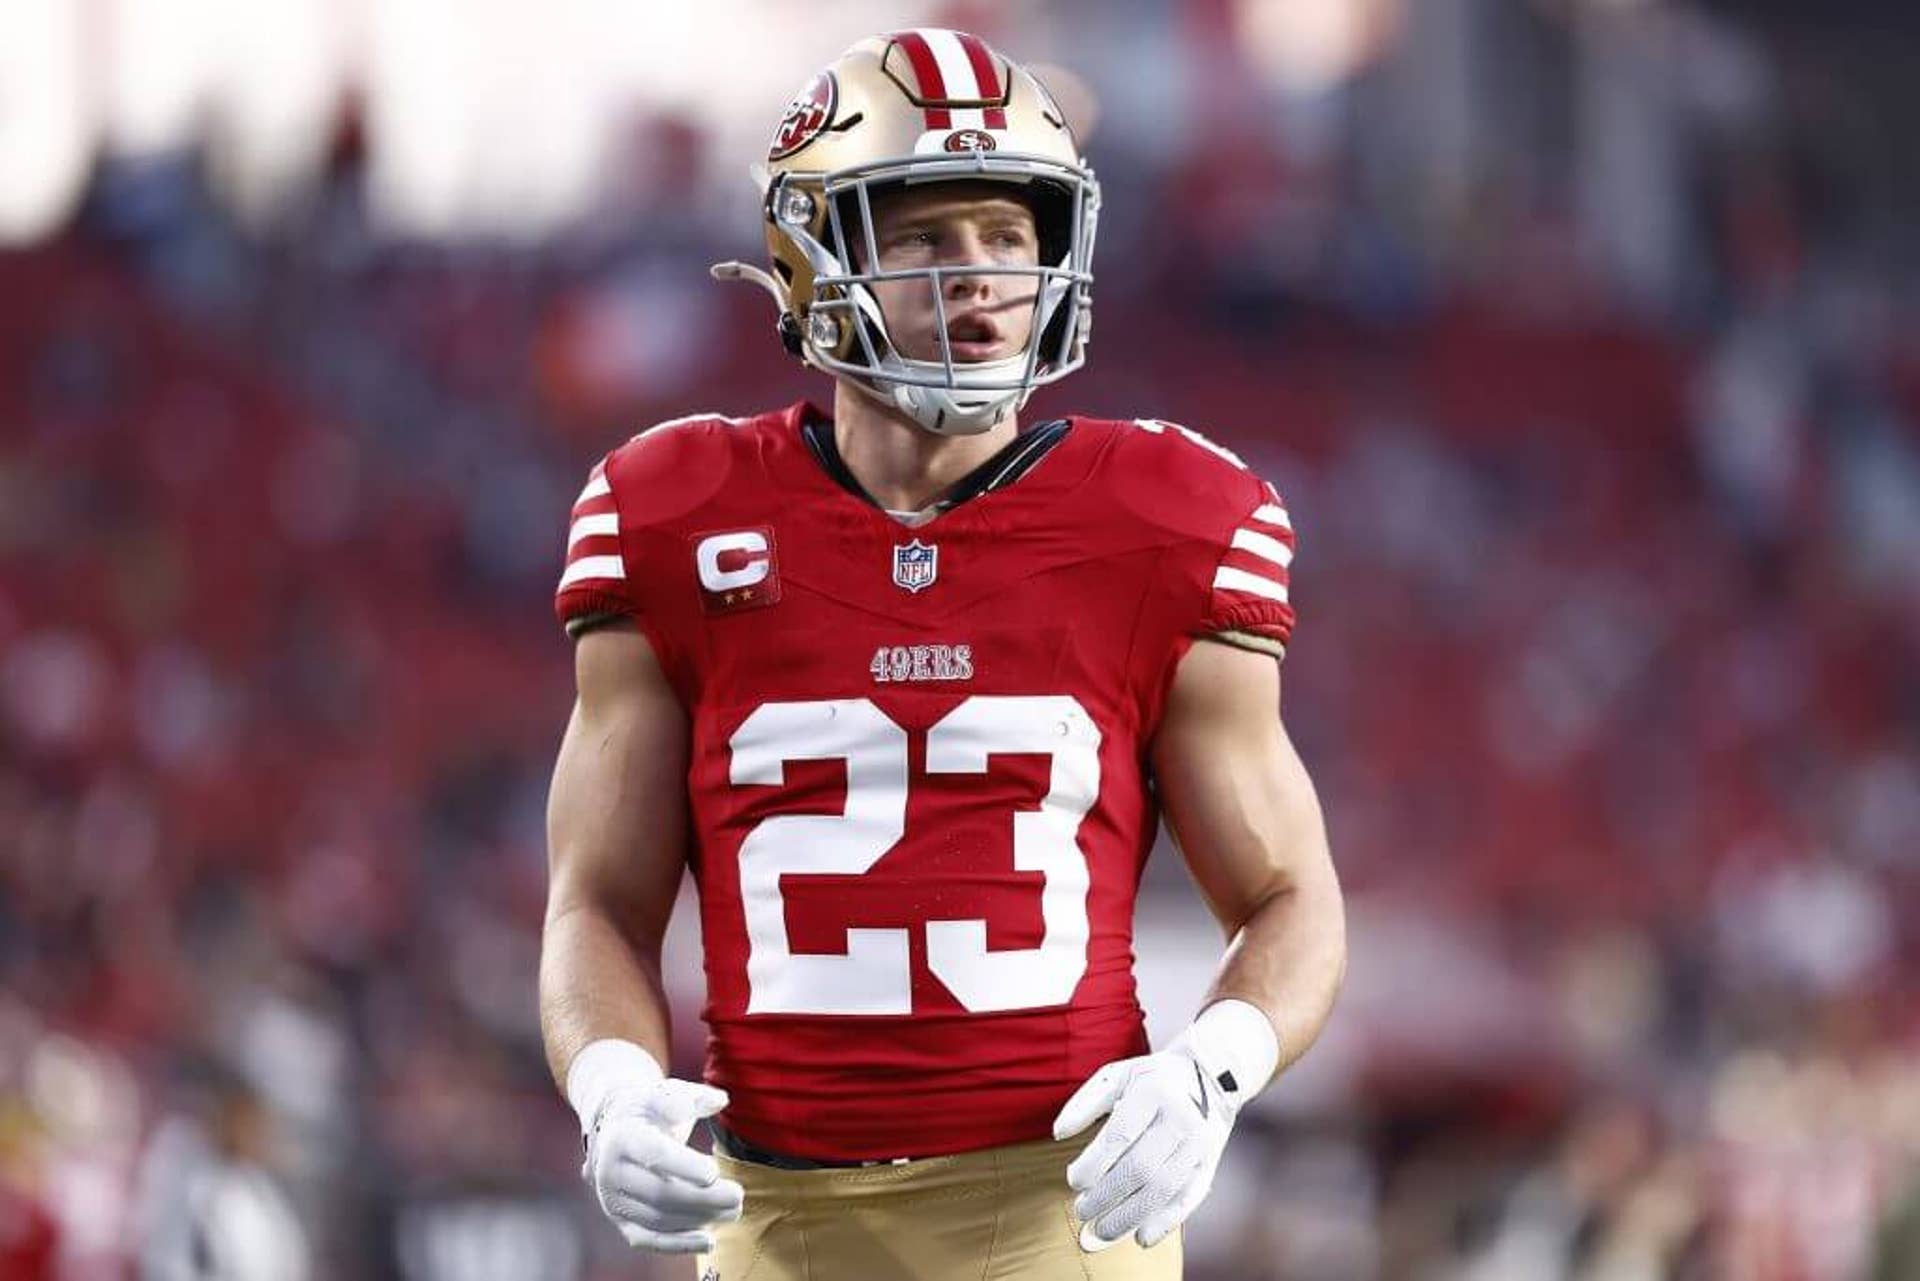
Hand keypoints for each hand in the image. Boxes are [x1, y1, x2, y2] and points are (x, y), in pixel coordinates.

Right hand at [582, 1076, 744, 1252]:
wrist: (614, 1128)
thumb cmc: (649, 1109)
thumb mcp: (665, 1093)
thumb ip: (692, 1097)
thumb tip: (719, 1100)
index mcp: (622, 1136)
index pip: (654, 1155)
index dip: (684, 1166)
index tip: (714, 1172)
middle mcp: (611, 1172)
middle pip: (660, 1193)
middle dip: (703, 1198)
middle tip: (738, 1195)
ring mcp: (613, 1201)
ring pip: (658, 1219)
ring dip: (699, 1219)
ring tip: (734, 1210)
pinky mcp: (621, 1221)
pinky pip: (649, 1240)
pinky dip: (679, 1244)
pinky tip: (709, 1239)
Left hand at [1051, 1001, 1277, 1252]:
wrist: (1212, 1074)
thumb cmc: (1152, 1078)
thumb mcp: (1117, 1075)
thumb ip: (1085, 1103)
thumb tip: (1058, 1134)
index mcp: (1153, 1091)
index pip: (1120, 1136)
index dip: (1093, 1164)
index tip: (1073, 1181)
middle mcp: (1180, 1118)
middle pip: (1140, 1168)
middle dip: (1106, 1196)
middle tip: (1082, 1211)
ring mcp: (1199, 1142)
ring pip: (1163, 1189)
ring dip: (1129, 1216)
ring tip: (1102, 1232)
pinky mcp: (1210, 1161)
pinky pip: (1189, 1198)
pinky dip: (1165, 1222)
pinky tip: (1141, 1238)